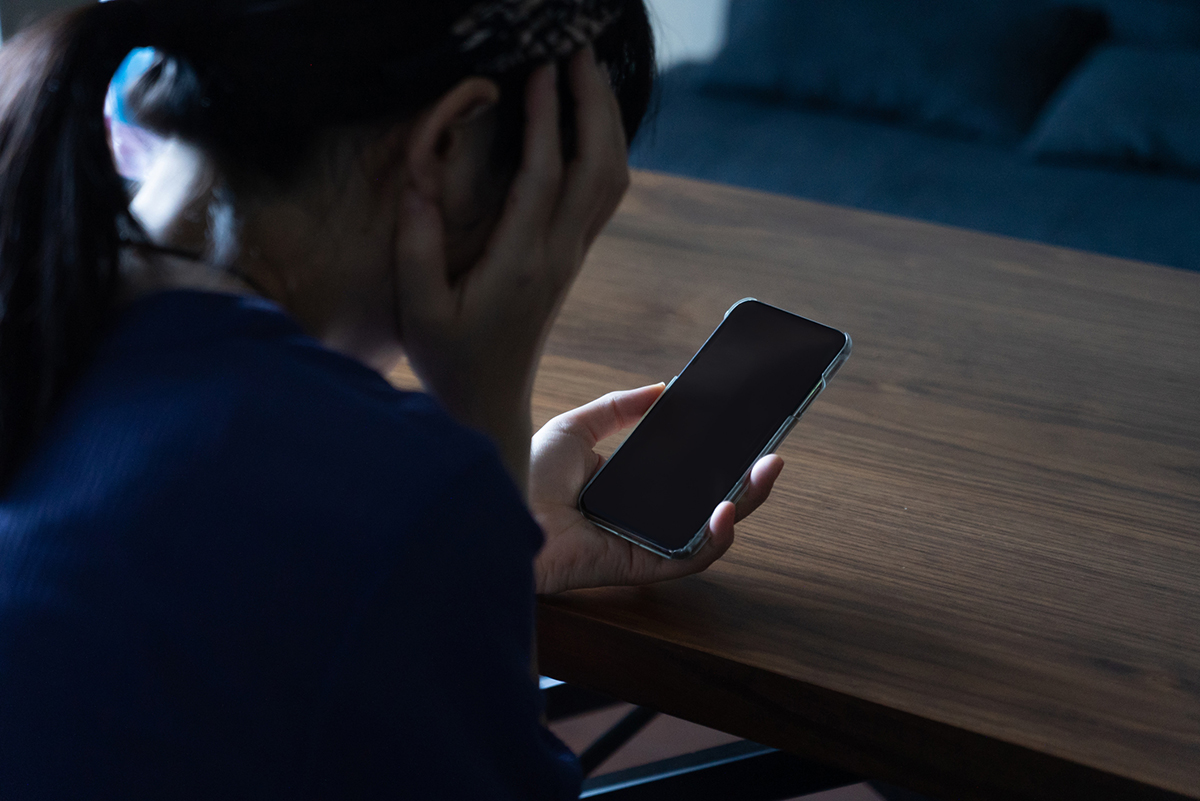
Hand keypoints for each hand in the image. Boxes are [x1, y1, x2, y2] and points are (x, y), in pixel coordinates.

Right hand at [393, 48, 629, 491]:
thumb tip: (418, 182)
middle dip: (594, 105)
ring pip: (610, 181)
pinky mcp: (569, 260)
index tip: (541, 68)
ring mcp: (569, 258)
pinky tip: (586, 124)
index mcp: (519, 264)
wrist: (489, 407)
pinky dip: (603, 151)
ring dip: (605, 124)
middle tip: (579, 51)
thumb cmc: (449, 362)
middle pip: (598, 169)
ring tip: (587, 74)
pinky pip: (602, 197)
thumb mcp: (419, 311)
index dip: (546, 119)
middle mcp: (556, 257)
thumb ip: (418, 247)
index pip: (543, 177)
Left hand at [530, 384, 784, 594]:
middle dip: (747, 481)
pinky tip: (729, 508)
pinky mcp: (640, 567)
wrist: (495, 505)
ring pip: (709, 531)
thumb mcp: (577, 427)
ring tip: (768, 470)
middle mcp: (641, 519)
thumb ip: (619, 407)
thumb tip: (663, 388)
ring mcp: (644, 544)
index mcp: (628, 489)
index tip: (748, 430)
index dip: (720, 457)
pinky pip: (691, 558)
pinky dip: (716, 537)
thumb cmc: (522, 470)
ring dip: (745, 503)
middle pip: (708, 504)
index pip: (686, 476)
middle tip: (773, 451)